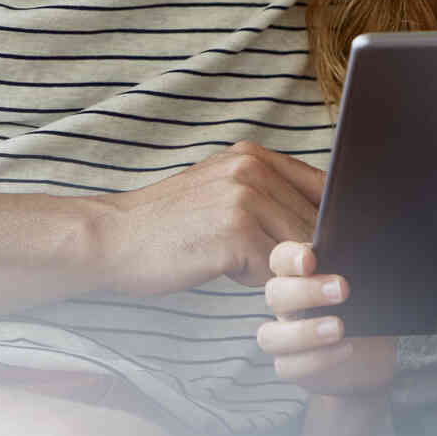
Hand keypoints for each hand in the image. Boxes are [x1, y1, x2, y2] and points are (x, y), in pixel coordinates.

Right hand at [94, 141, 323, 295]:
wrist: (111, 237)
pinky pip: (274, 271)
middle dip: (300, 252)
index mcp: (251, 155)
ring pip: (299, 250)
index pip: (321, 186)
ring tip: (239, 262)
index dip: (326, 220)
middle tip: (265, 261)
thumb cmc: (165, 226)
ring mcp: (244, 198)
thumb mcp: (218, 194)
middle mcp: (252, 168)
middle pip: (314, 222)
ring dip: (277, 268)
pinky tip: (224, 269)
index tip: (311, 243)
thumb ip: (266, 199)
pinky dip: (256, 280)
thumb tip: (322, 228)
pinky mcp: (235, 233)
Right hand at [257, 240, 396, 395]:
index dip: (290, 258)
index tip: (310, 259)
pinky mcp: (292, 364)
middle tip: (342, 290)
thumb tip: (366, 251)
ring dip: (304, 332)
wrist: (377, 348)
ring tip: (339, 328)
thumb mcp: (367, 283)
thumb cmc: (368, 305)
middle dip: (306, 292)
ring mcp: (285, 336)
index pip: (281, 259)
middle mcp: (286, 304)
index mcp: (297, 275)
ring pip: (270, 336)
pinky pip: (288, 367)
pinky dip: (316, 360)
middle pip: (275, 294)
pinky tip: (346, 349)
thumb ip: (357, 267)